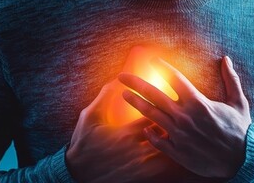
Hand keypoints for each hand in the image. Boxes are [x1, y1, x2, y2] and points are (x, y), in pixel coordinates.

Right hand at [66, 79, 186, 182]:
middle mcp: (135, 149)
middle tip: (175, 118)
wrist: (77, 171)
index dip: (161, 109)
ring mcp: (138, 165)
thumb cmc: (83, 142)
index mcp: (125, 133)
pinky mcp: (138, 176)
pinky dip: (166, 160)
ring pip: (165, 153)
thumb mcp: (89, 116)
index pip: (153, 117)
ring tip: (175, 135)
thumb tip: (115, 80)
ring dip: (171, 143)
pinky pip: (160, 169)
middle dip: (170, 125)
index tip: (164, 104)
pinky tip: (169, 154)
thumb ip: (104, 97)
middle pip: (163, 135)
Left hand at [118, 56, 251, 178]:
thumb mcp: (239, 103)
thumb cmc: (241, 130)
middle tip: (122, 75)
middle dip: (136, 83)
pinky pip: (156, 140)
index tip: (151, 59)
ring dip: (136, 103)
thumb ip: (231, 80)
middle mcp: (185, 116)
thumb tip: (226, 59)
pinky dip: (149, 133)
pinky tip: (144, 127)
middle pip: (154, 94)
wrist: (243, 160)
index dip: (161, 67)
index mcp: (198, 102)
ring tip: (124, 95)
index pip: (174, 78)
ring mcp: (179, 134)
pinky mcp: (177, 150)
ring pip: (151, 115)